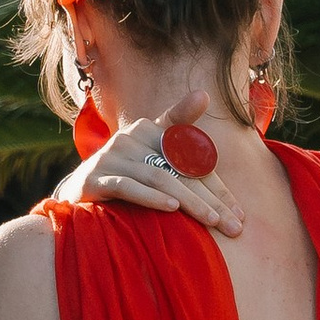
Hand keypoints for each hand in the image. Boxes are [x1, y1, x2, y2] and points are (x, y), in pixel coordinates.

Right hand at [64, 88, 243, 239]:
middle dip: (210, 200)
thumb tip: (205, 94)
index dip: (218, 187)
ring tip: (211, 221)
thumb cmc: (126, 170)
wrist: (80, 189)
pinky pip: (127, 186)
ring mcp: (111, 157)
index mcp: (148, 129)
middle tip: (232, 226)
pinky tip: (171, 208)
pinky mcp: (95, 178)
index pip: (193, 159)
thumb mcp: (153, 151)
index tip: (239, 213)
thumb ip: (180, 128)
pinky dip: (151, 196)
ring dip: (188, 201)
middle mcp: (129, 138)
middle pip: (179, 170)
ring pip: (158, 178)